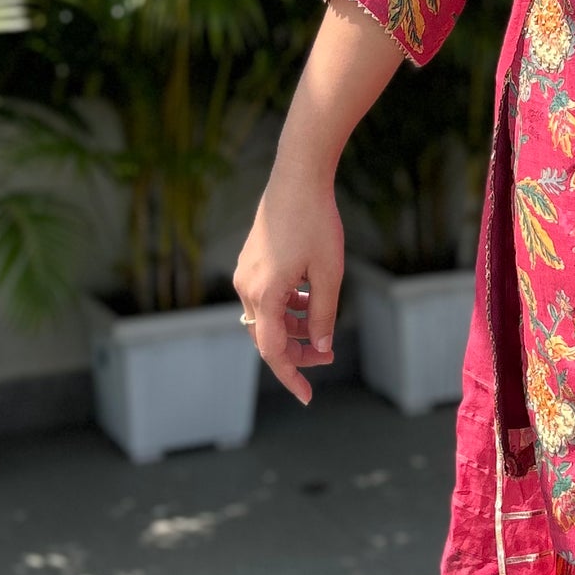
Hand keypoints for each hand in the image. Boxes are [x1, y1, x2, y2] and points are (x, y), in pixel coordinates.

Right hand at [233, 161, 343, 405]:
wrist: (297, 178)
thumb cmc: (316, 222)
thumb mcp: (329, 274)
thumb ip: (323, 315)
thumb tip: (321, 348)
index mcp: (265, 294)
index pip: (273, 351)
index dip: (291, 376)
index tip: (307, 396)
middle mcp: (246, 288)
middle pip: (268, 338)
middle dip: (296, 352)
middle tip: (327, 356)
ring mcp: (244, 274)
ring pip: (267, 318)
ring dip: (293, 328)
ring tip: (321, 327)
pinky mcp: (249, 263)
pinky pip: (265, 299)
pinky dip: (286, 308)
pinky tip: (308, 300)